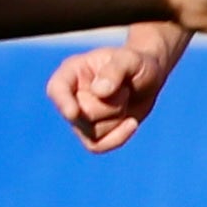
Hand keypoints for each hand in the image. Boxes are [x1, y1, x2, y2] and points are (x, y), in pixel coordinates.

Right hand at [48, 38, 169, 152]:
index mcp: (72, 71)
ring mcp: (79, 117)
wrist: (149, 80)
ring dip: (117, 119)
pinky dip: (117, 138)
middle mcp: (71, 95)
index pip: (56, 89)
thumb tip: (99, 92)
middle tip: (125, 90)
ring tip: (125, 100)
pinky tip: (132, 124)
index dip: (62, 102)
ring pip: (91, 133)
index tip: (74, 112)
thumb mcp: (131, 60)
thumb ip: (115, 71)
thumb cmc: (136, 64)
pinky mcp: (92, 133)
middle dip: (110, 106)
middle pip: (81, 116)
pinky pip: (97, 146)